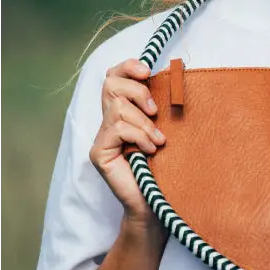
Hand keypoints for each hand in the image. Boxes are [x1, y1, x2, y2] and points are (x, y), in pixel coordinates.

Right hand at [89, 59, 165, 223]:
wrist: (157, 203)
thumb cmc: (165, 167)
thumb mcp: (164, 128)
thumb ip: (158, 107)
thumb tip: (171, 78)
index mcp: (122, 112)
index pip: (114, 76)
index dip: (128, 67)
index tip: (148, 71)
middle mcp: (107, 122)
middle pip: (111, 83)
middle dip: (138, 91)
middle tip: (155, 111)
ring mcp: (101, 138)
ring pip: (118, 107)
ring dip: (144, 122)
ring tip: (157, 141)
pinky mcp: (98, 152)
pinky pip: (118, 129)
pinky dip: (140, 136)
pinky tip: (151, 151)